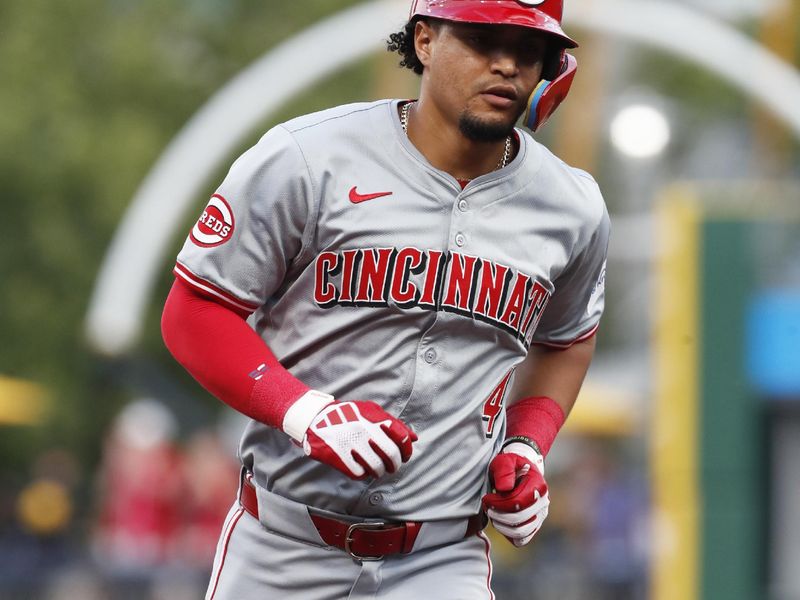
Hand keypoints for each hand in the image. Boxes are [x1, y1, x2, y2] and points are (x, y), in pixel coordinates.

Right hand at [303, 401, 417, 479]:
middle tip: (392, 467)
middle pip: (392, 455)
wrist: (315, 418)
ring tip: (376, 468)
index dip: (407, 450)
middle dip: (395, 464)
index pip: (401, 437)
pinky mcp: (340, 458)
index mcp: (374, 418)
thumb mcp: (371, 411)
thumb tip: (414, 438)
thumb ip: (393, 423)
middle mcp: (365, 431)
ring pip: (377, 468)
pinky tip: (362, 468)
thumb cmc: (347, 415)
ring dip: (380, 471)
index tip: (405, 455)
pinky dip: (364, 473)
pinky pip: (360, 473)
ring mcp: (352, 445)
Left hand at [482, 441, 548, 546]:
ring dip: (501, 526)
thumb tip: (504, 488)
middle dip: (497, 515)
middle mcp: (543, 503)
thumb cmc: (510, 466)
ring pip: (520, 532)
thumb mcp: (504, 461)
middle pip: (518, 520)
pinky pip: (521, 539)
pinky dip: (507, 534)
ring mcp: (540, 516)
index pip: (518, 503)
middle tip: (487, 506)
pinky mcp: (534, 526)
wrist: (518, 471)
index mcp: (539, 486)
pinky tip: (499, 521)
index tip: (487, 498)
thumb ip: (504, 471)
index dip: (499, 503)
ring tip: (492, 514)